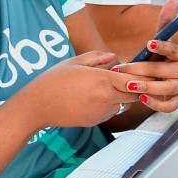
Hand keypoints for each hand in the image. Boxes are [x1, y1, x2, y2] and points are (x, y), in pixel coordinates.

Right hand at [20, 51, 137, 129]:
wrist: (37, 106)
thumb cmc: (54, 80)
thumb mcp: (74, 62)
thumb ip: (96, 57)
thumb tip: (113, 55)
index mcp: (102, 79)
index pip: (133, 79)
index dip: (139, 76)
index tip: (140, 71)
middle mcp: (106, 97)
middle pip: (134, 95)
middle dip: (136, 88)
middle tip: (131, 80)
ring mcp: (101, 111)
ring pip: (124, 105)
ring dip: (124, 98)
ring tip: (113, 88)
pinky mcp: (95, 121)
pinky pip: (111, 113)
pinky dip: (112, 106)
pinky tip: (99, 99)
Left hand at [111, 0, 177, 113]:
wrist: (160, 81)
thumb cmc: (158, 59)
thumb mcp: (160, 42)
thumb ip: (165, 22)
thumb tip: (171, 0)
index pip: (174, 49)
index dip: (162, 46)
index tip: (149, 43)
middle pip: (163, 70)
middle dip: (140, 69)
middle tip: (122, 69)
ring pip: (165, 88)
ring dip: (146, 86)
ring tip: (130, 85)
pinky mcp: (176, 102)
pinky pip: (167, 105)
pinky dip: (155, 103)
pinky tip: (142, 98)